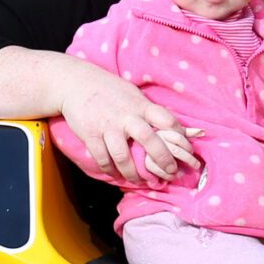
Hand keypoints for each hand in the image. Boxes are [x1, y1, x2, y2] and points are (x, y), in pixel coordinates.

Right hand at [58, 66, 199, 185]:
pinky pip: (103, 159)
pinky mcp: (91, 135)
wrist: (76, 83)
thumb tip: (177, 126)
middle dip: (162, 159)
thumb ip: (151, 110)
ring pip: (123, 157)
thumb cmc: (110, 89)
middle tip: (171, 172)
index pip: (166, 120)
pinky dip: (110, 170)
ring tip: (140, 181)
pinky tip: (116, 175)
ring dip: (133, 174)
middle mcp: (126, 116)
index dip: (180, 136)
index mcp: (140, 105)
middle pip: (149, 140)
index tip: (187, 149)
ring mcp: (107, 126)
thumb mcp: (134, 94)